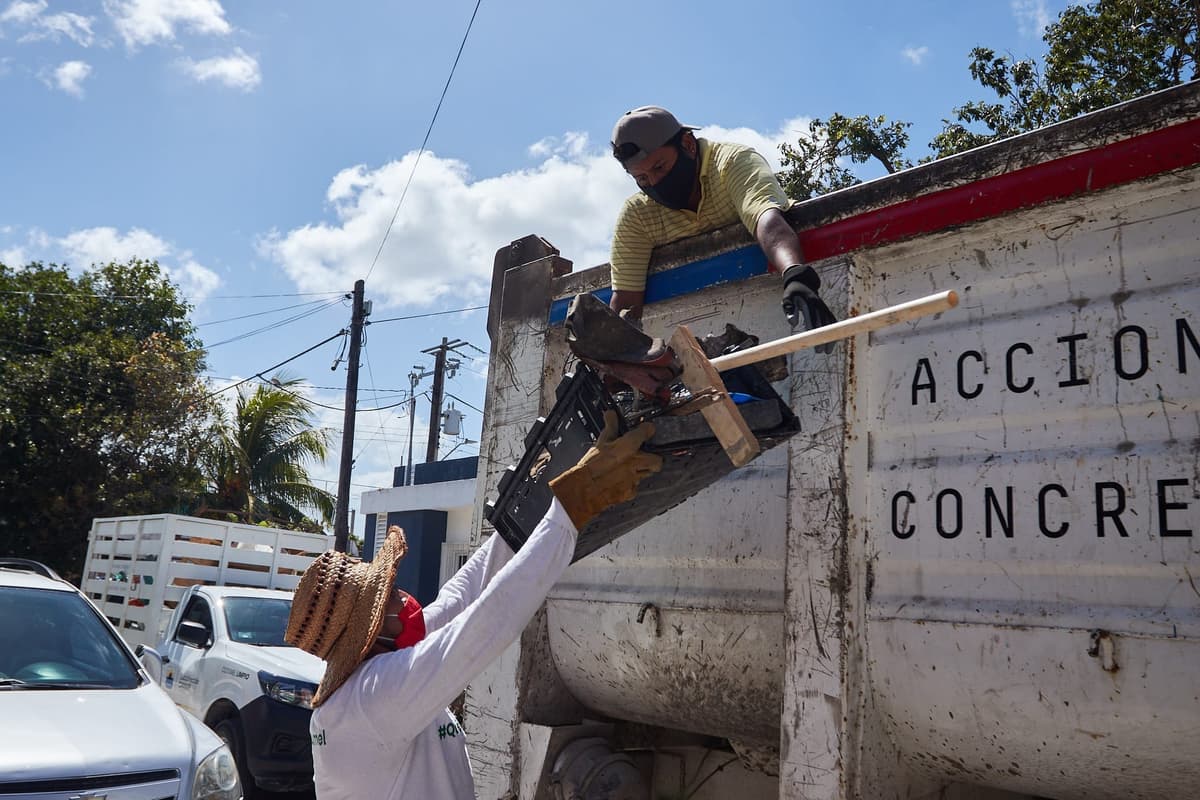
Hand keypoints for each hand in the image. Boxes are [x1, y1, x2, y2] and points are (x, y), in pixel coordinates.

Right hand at [549, 410, 661, 528]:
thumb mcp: (600, 442)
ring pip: (648, 473)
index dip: (648, 429)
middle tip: (646, 454)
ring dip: (644, 470)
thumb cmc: (591, 466)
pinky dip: (631, 484)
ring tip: (634, 467)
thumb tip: (610, 415)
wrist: (585, 489)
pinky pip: (636, 486)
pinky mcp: (630, 491)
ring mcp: (634, 478)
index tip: (646, 429)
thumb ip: (609, 427)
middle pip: (657, 459)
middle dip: (654, 457)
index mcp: (629, 446)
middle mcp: (635, 462)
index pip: (648, 431)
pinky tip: (623, 481)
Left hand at [780, 265, 836, 353]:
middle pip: (823, 323)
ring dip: (830, 336)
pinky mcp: (825, 309)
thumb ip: (789, 310)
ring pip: (830, 323)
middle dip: (822, 338)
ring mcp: (823, 307)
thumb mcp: (787, 299)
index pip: (812, 319)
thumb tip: (792, 322)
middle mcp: (818, 305)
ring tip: (828, 351)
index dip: (814, 332)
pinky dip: (833, 331)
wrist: (802, 281)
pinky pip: (831, 320)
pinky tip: (833, 342)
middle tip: (821, 352)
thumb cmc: (792, 293)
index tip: (813, 340)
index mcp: (809, 303)